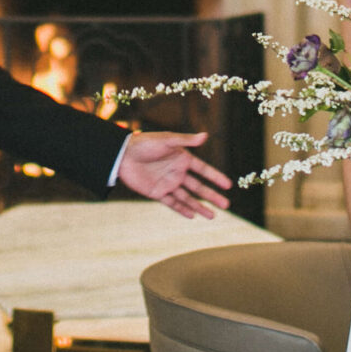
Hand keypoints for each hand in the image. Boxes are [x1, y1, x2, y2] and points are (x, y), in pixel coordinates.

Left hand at [117, 131, 232, 218]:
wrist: (122, 155)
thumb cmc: (145, 143)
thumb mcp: (167, 140)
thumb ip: (186, 140)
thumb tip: (206, 135)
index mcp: (182, 158)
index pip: (203, 170)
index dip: (215, 177)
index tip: (228, 185)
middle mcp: (177, 172)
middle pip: (198, 187)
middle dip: (212, 196)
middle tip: (227, 205)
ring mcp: (167, 183)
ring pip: (187, 198)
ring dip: (200, 207)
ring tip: (213, 216)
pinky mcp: (157, 193)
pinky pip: (172, 203)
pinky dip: (182, 209)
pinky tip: (192, 215)